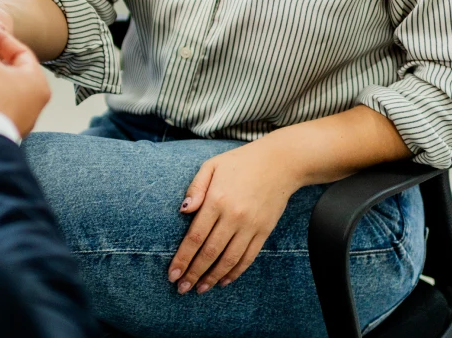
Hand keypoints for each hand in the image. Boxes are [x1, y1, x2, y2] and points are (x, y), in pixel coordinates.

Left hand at [168, 138, 300, 294]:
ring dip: (213, 277)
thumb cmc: (239, 163)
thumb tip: (183, 211)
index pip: (195, 237)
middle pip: (210, 253)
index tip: (172, 273)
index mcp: (216, 200)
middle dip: (193, 273)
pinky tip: (223, 280)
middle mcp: (233, 216)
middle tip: (181, 288)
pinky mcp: (264, 231)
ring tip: (200, 289)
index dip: (183, 258)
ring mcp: (251, 226)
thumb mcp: (211, 166)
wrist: (278, 163)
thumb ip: (195, 188)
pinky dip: (235, 272)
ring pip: (229, 260)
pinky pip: (248, 258)